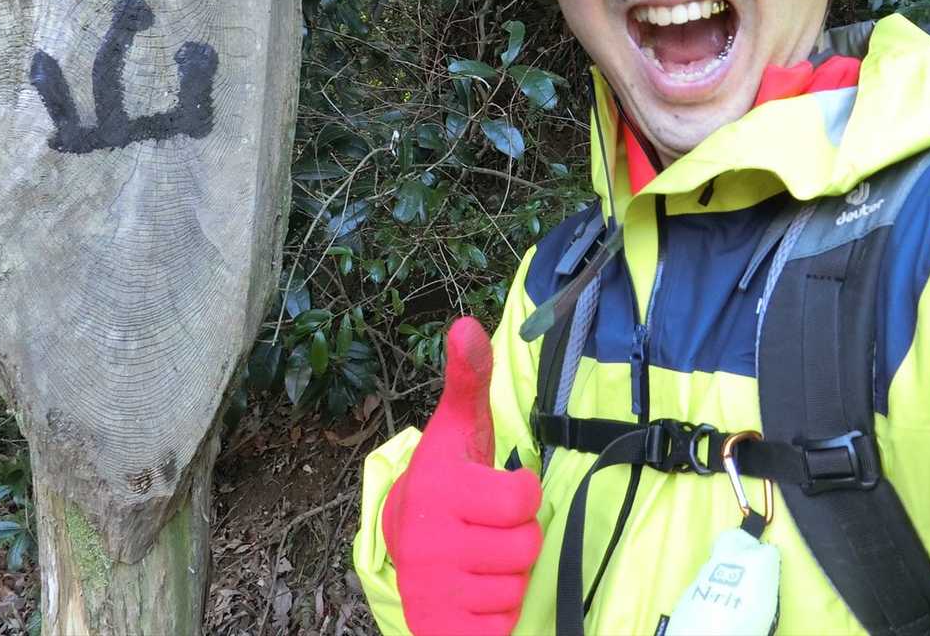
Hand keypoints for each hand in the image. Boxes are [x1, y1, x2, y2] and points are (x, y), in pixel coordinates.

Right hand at [383, 317, 543, 634]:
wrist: (402, 542)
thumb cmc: (447, 479)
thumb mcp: (459, 427)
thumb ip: (469, 379)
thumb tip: (466, 323)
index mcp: (439, 487)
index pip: (524, 497)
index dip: (523, 492)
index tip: (499, 488)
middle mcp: (429, 540)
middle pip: (526, 545)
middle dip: (519, 536)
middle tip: (489, 525)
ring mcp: (432, 588)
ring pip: (517, 586)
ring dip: (508, 573)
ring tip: (480, 554)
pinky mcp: (440, 626)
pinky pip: (501, 625)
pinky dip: (497, 612)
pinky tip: (474, 590)